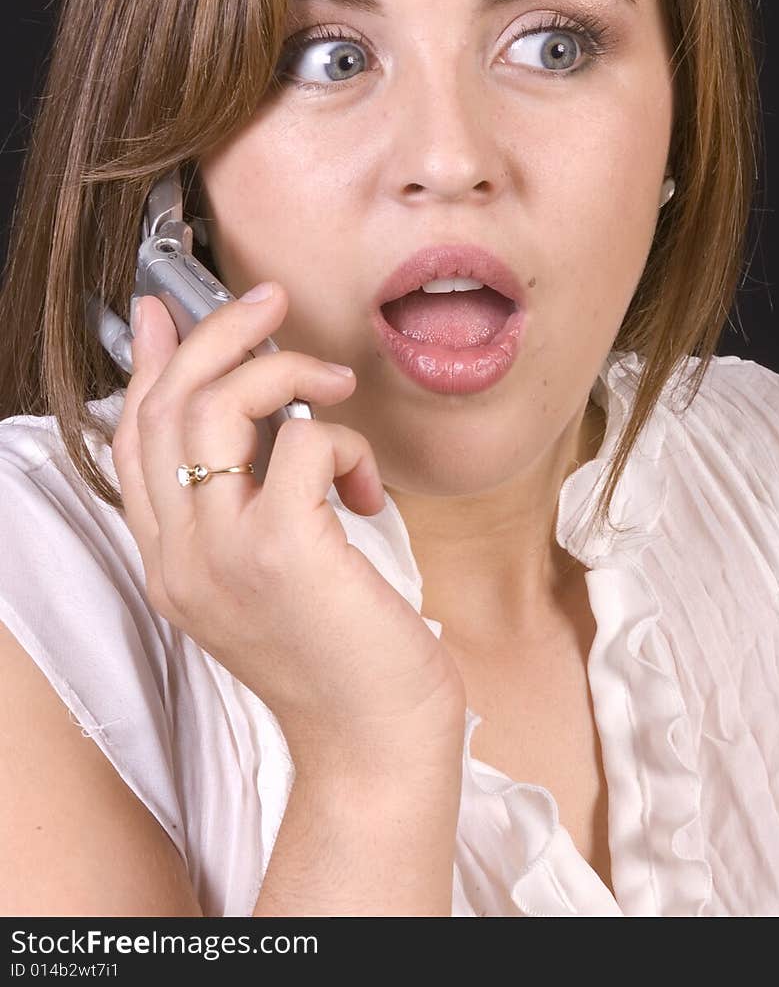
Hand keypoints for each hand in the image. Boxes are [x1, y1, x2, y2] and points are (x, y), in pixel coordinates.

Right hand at [111, 283, 465, 777]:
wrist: (375, 749)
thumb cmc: (342, 659)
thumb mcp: (273, 578)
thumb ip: (250, 502)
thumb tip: (262, 416)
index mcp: (172, 563)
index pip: (131, 441)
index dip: (148, 364)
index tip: (166, 311)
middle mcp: (181, 557)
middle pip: (167, 407)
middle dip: (216, 335)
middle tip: (269, 303)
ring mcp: (224, 554)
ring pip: (217, 407)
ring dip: (282, 368)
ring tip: (334, 381)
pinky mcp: (284, 550)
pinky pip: (305, 442)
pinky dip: (344, 441)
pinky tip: (367, 487)